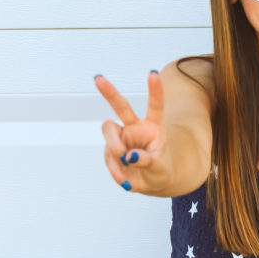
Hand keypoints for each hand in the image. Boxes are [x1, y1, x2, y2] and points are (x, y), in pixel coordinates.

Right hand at [95, 71, 164, 190]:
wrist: (151, 184)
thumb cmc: (161, 170)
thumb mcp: (161, 168)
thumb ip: (147, 160)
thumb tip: (129, 156)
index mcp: (153, 127)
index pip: (155, 106)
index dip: (155, 90)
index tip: (153, 73)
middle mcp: (135, 128)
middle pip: (121, 107)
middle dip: (109, 92)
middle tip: (98, 78)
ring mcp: (121, 138)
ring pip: (109, 132)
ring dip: (116, 148)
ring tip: (126, 163)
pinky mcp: (111, 151)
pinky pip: (108, 157)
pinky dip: (116, 170)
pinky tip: (125, 178)